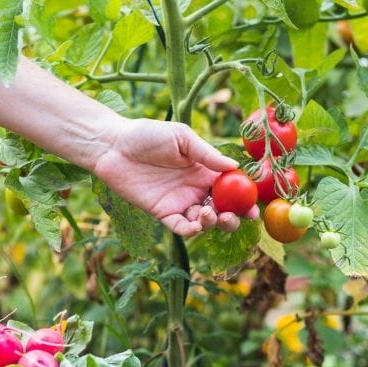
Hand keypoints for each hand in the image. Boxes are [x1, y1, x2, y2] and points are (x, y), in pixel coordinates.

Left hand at [91, 118, 258, 236]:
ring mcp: (180, 202)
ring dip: (212, 223)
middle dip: (232, 218)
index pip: (231, 189)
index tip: (254, 207)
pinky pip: (181, 228)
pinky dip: (191, 230)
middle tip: (233, 216)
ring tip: (208, 213)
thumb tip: (234, 166)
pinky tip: (196, 224)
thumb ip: (207, 154)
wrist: (114, 146)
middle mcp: (196, 189)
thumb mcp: (182, 138)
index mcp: (205, 170)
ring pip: (204, 222)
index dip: (244, 199)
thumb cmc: (148, 135)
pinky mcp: (163, 213)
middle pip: (222, 210)